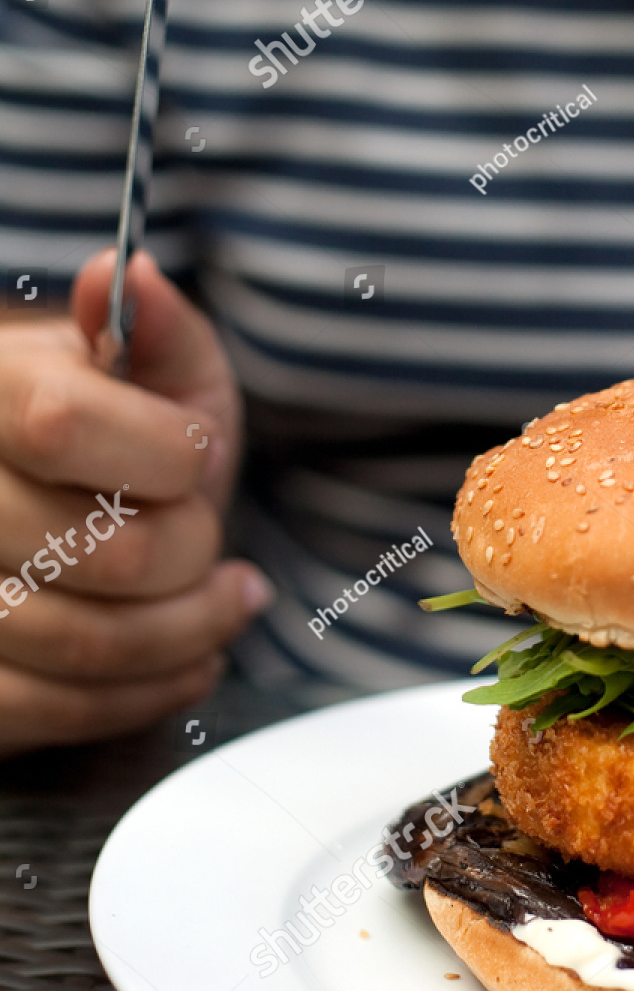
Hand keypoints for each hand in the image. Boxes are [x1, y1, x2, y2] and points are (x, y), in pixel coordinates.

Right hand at [0, 250, 268, 757]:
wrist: (48, 505)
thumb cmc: (111, 439)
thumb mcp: (148, 373)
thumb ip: (154, 334)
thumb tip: (131, 278)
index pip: (61, 427)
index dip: (163, 455)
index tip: (193, 458)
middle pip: (103, 551)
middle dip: (192, 550)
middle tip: (209, 537)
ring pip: (84, 644)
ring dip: (190, 631)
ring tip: (227, 600)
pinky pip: (49, 712)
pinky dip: (146, 693)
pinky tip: (190, 657)